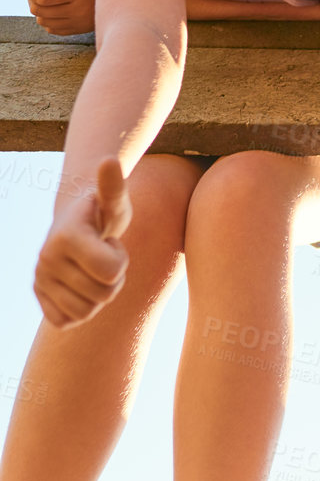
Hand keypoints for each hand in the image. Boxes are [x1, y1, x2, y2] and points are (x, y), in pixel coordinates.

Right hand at [35, 157, 130, 327]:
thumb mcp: (115, 200)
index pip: (111, 272)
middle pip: (104, 294)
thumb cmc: (103, 212)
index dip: (120, 260)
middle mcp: (45, 260)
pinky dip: (83, 309)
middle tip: (103, 256)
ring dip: (101, 294)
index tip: (109, 243)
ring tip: (94, 270)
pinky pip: (70, 321)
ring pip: (88, 311)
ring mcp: (39, 280)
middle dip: (114, 277)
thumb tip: (109, 159)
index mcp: (64, 237)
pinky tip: (82, 285)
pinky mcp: (40, 298)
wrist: (76, 226)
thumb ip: (114, 185)